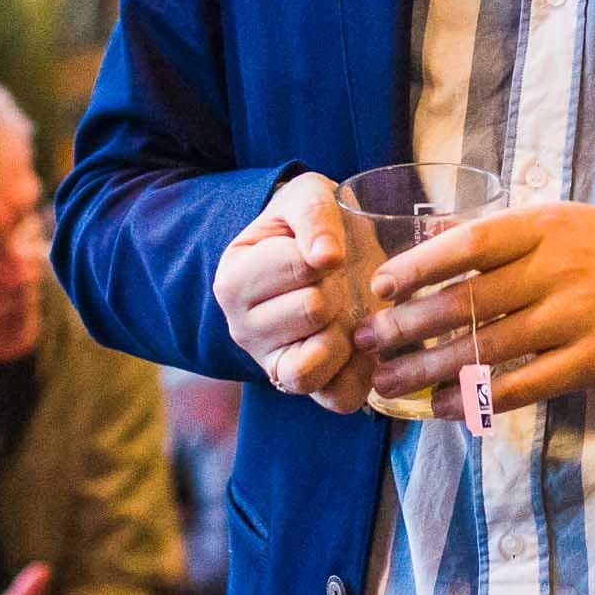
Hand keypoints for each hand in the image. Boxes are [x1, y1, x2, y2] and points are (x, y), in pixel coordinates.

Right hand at [213, 173, 372, 412]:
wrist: (334, 255)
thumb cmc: (314, 226)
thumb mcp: (309, 195)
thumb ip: (314, 216)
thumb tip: (325, 258)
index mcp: (233, 280)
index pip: (295, 268)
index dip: (324, 255)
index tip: (323, 251)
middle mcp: (242, 330)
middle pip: (311, 311)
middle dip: (337, 290)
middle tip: (336, 283)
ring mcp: (272, 365)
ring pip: (313, 366)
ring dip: (343, 335)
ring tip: (346, 314)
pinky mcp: (310, 389)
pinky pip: (338, 398)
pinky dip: (359, 373)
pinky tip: (361, 343)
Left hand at [358, 203, 594, 417]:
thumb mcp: (567, 222)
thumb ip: (504, 234)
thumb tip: (432, 236)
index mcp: (547, 226)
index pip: (469, 244)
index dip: (419, 265)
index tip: (381, 285)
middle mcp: (557, 269)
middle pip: (468, 300)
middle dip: (409, 324)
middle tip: (365, 339)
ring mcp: (577, 318)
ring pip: (488, 347)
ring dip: (430, 367)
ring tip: (388, 379)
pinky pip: (524, 385)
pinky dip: (478, 397)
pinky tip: (443, 407)